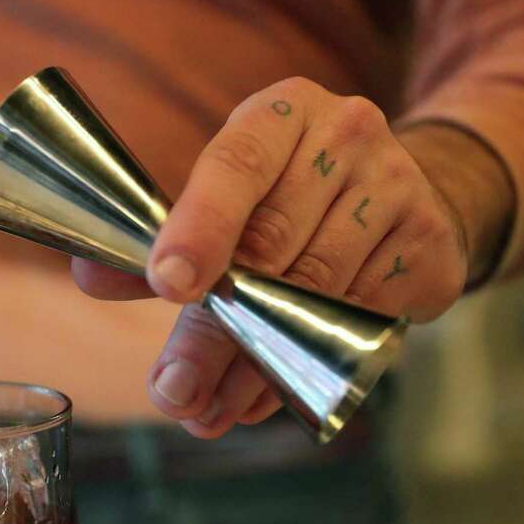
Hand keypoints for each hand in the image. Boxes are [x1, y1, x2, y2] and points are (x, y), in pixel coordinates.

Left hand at [74, 77, 511, 437]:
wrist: (402, 190)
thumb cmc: (286, 194)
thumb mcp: (223, 195)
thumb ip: (157, 237)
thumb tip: (93, 276)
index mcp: (281, 113)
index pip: (235, 164)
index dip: (199, 227)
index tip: (166, 285)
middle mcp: (346, 138)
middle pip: (270, 252)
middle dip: (213, 334)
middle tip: (172, 392)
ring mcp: (398, 191)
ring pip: (314, 301)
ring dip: (255, 367)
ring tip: (209, 409)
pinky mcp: (430, 248)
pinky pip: (360, 325)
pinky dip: (305, 370)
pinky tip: (267, 394)